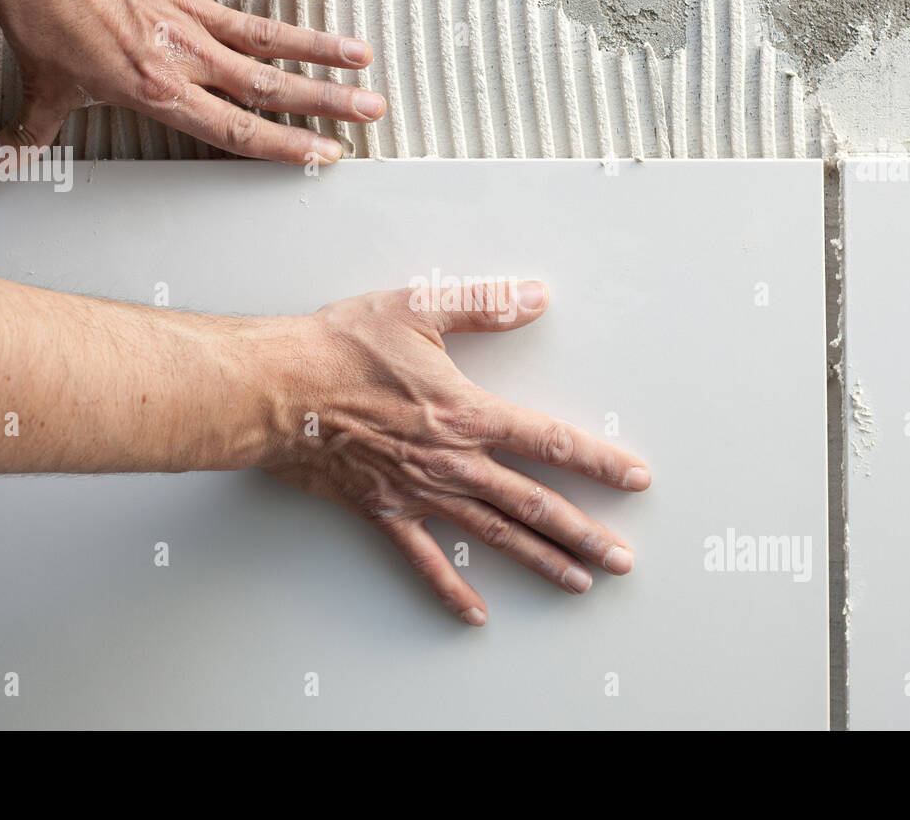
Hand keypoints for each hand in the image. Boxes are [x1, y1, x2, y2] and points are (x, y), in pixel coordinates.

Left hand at [0, 0, 383, 163]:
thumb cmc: (37, 15)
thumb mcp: (39, 88)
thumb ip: (31, 134)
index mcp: (157, 90)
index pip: (235, 129)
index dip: (285, 147)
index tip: (325, 154)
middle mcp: (184, 53)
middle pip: (269, 86)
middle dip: (326, 102)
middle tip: (370, 111)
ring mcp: (188, 9)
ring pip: (266, 35)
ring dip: (318, 47)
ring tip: (362, 57)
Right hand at [254, 281, 651, 625]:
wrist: (274, 390)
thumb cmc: (339, 348)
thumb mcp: (417, 308)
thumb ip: (483, 304)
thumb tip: (535, 296)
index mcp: (467, 412)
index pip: (551, 441)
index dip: (599, 461)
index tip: (635, 479)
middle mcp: (453, 461)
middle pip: (533, 504)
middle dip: (584, 532)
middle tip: (622, 559)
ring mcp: (420, 492)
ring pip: (494, 534)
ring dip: (542, 560)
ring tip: (579, 582)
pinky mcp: (384, 511)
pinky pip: (425, 559)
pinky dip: (451, 588)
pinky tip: (477, 612)